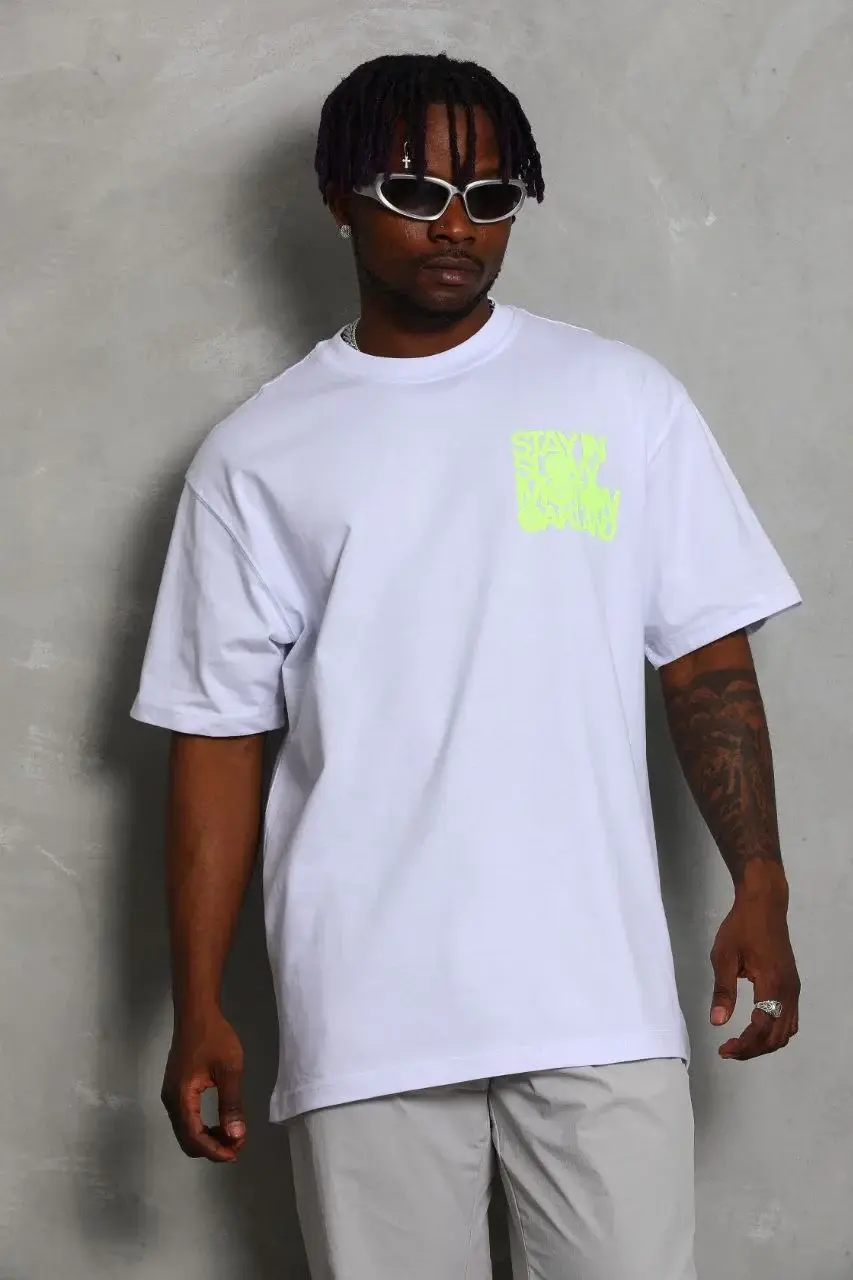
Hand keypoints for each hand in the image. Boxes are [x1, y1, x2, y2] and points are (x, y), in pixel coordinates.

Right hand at [161, 1009, 246, 1161]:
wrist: (196, 1012)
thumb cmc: (214, 1037)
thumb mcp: (229, 1070)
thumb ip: (231, 1104)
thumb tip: (236, 1136)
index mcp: (181, 1097)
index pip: (194, 1138)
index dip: (215, 1151)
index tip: (236, 1153)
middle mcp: (171, 1101)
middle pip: (186, 1139)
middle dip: (211, 1148)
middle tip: (237, 1146)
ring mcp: (171, 1095)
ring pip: (185, 1131)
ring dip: (207, 1139)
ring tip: (231, 1135)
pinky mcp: (175, 1089)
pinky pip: (186, 1119)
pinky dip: (201, 1127)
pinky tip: (219, 1122)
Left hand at [709, 885, 799, 1059]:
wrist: (764, 906)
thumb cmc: (741, 927)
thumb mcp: (724, 956)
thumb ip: (722, 990)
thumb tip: (718, 1022)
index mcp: (772, 984)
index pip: (762, 1027)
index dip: (744, 1044)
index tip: (724, 1050)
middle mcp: (789, 992)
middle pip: (776, 1035)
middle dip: (753, 1049)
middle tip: (728, 1050)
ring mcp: (794, 989)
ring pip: (786, 1031)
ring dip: (764, 1043)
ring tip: (740, 1044)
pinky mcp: (792, 986)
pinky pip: (789, 1019)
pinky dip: (775, 1032)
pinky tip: (756, 1030)